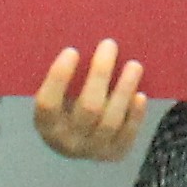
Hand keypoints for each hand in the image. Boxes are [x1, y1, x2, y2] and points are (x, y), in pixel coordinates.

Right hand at [32, 39, 148, 159]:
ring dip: (124, 90)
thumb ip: (64, 77)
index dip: (59, 77)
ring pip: (111, 121)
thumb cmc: (66, 106)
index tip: (72, 50)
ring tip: (134, 65)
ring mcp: (93, 150)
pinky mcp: (114, 153)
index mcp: (46, 125)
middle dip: (100, 74)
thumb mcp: (57, 96)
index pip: (48, 102)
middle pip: (88, 108)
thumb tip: (81, 32)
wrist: (80, 143)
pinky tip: (140, 95)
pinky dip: (135, 115)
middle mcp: (67, 142)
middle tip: (109, 44)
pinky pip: (127, 134)